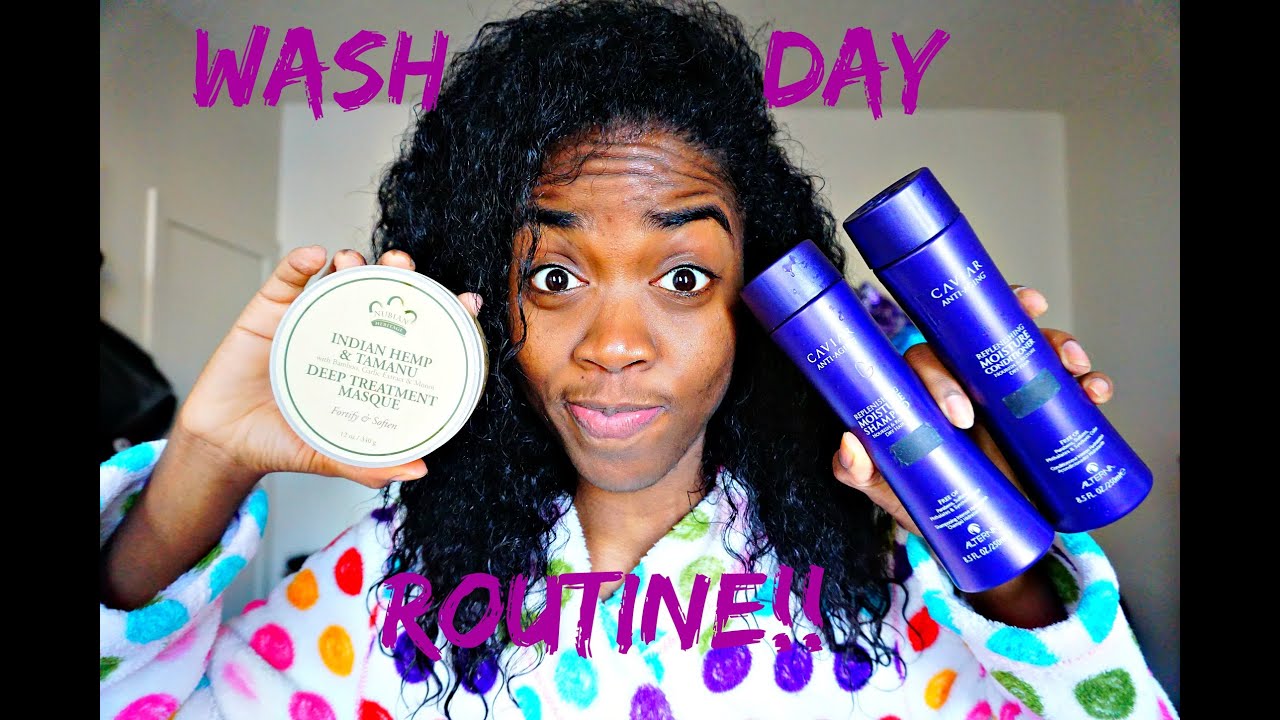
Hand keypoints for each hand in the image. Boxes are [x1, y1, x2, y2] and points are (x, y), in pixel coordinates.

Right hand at [101, 247, 482, 608]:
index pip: (415, 331)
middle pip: (382, 294)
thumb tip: (417, 471)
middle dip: (399, 274)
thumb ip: (370, 463)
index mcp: (372, 362)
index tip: (467, 301)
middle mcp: (348, 332)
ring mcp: (311, 317)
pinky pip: (287, 278)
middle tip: (404, 267)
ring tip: (357, 262)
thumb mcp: (333, 455)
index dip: (443, 312)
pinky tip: (314, 256)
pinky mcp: (270, 310)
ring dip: (354, 261)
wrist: (227, 441)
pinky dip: (300, 261)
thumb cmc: (286, 441)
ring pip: (338, 277)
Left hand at [830, 285, 1112, 534]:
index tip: (958, 416)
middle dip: (1011, 328)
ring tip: (1073, 365)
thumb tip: (850, 444)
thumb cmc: (928, 499)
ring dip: (1056, 344)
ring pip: (1032, 348)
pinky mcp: (1045, 409)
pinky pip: (1069, 385)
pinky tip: (1097, 390)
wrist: (980, 537)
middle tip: (1021, 353)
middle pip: (986, 334)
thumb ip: (858, 472)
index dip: (940, 371)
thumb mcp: (892, 488)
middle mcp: (967, 378)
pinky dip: (1088, 381)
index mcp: (926, 388)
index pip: (928, 357)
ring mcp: (1008, 390)